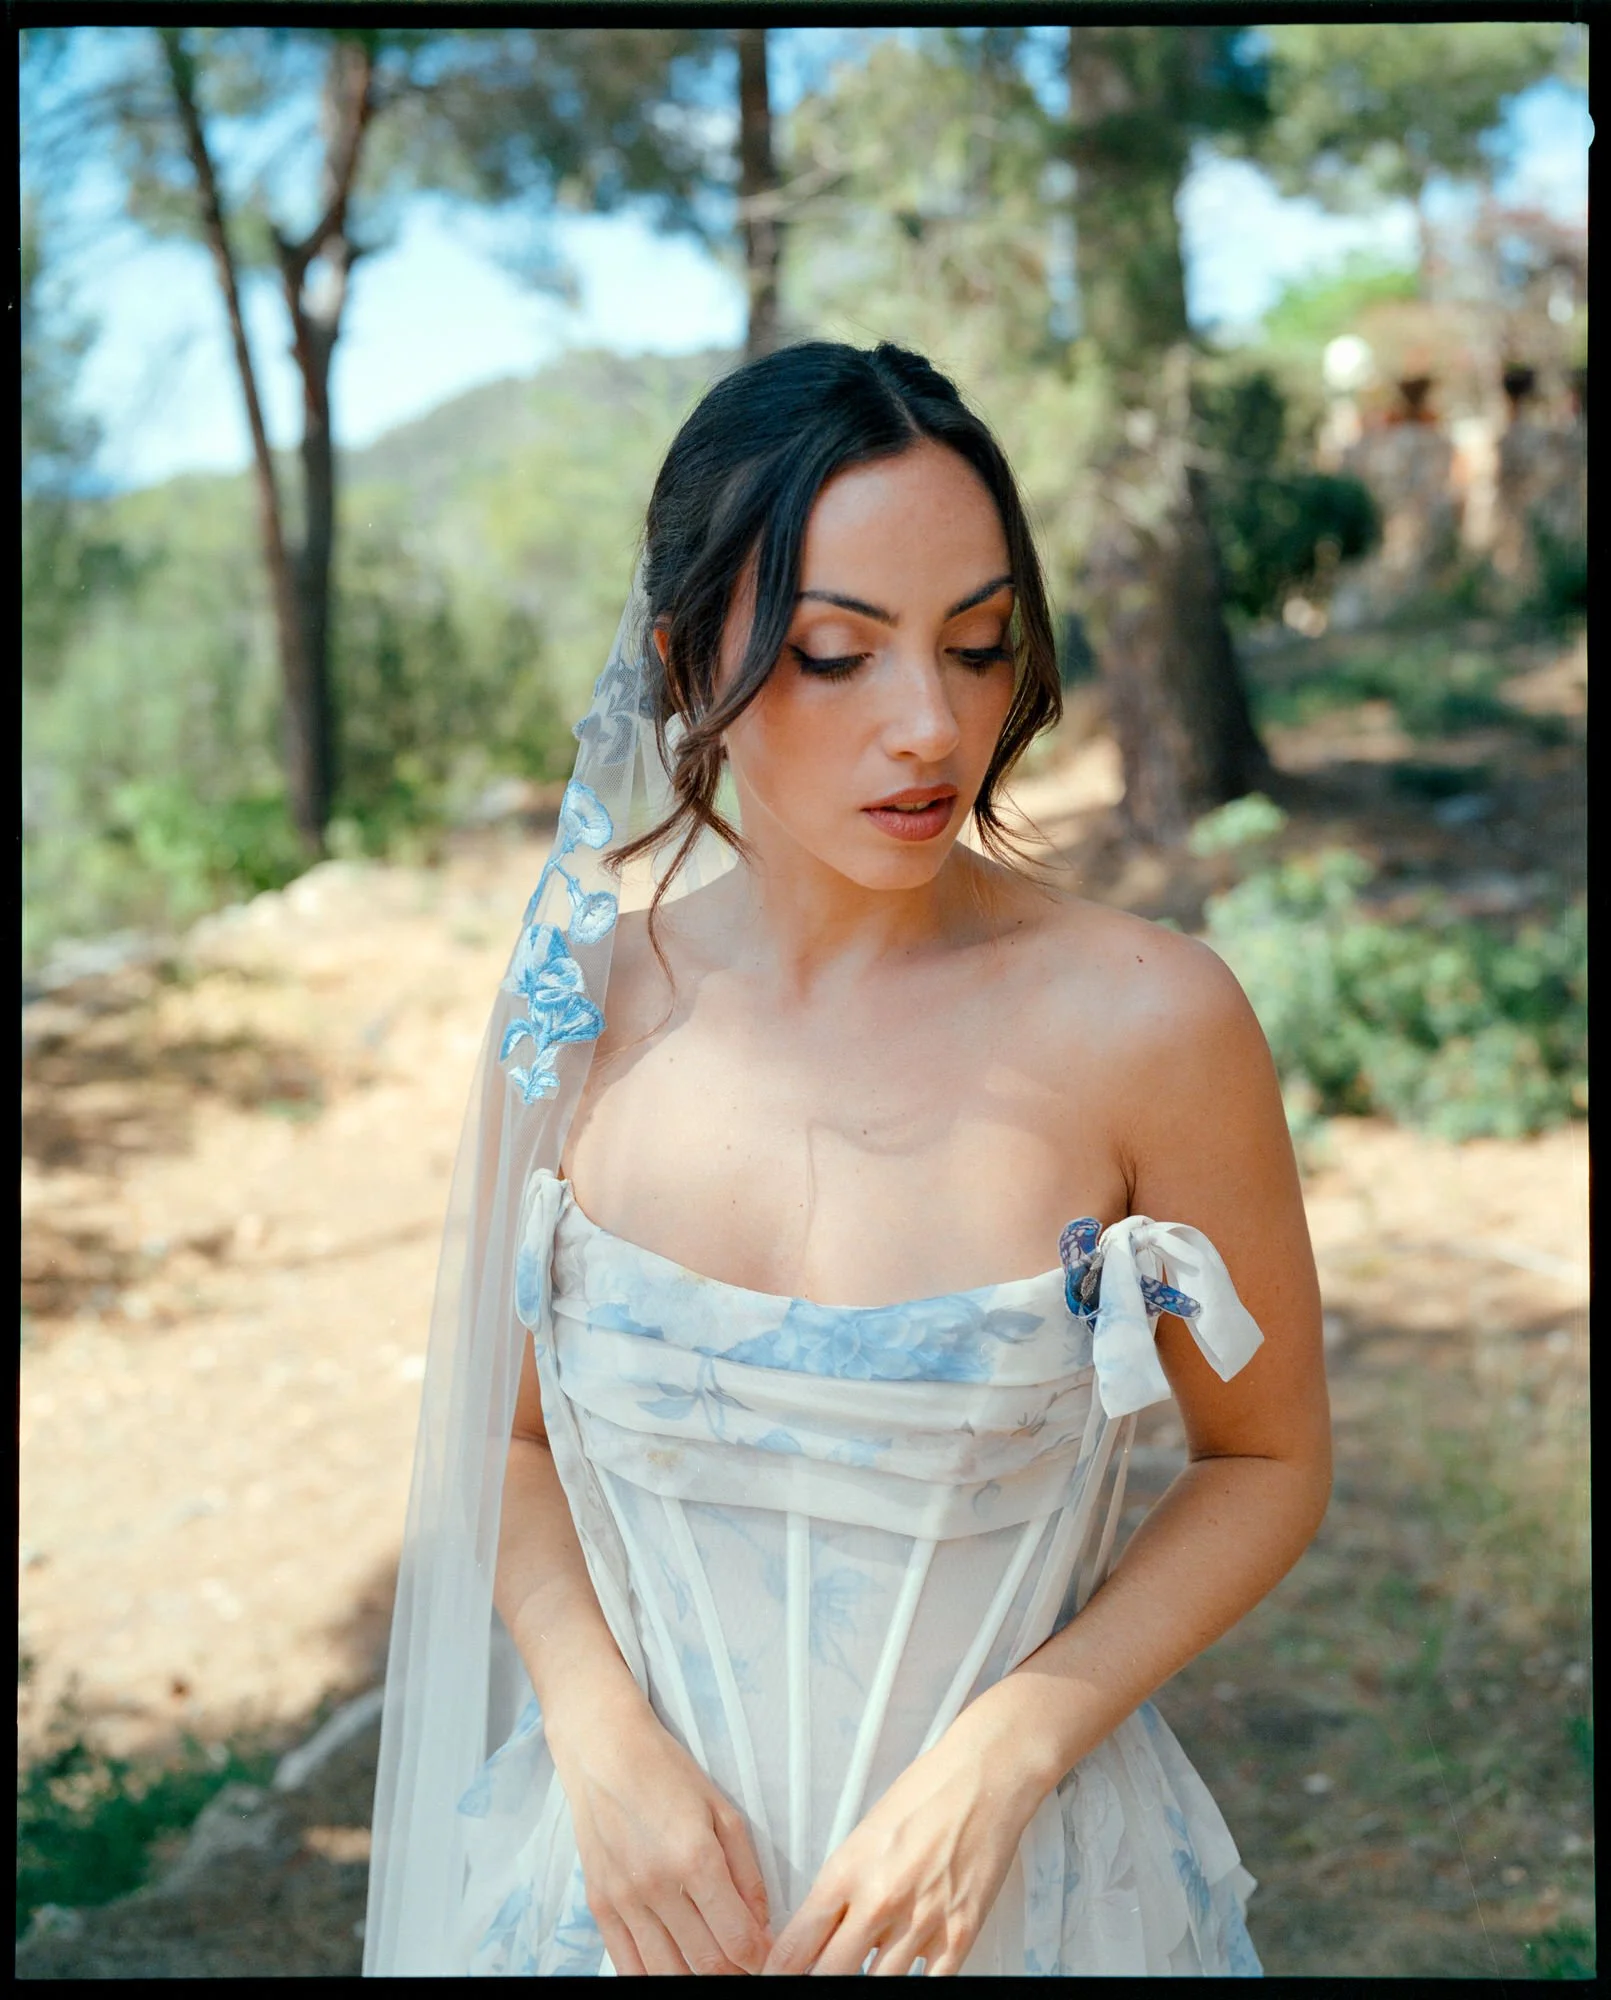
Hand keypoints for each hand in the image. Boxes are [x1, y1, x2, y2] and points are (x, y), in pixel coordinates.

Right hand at [550, 1691, 772, 1975]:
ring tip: (714, 1967)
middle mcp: (657, 1886)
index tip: (767, 1957)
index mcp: (695, 1858)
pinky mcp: (599, 1905)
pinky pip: (627, 1965)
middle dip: (734, 1971)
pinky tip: (674, 1971)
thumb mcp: (722, 1810)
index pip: (737, 1939)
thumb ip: (747, 1872)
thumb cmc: (667, 1773)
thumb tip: (761, 1925)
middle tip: (745, 1964)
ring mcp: (624, 1900)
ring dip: (697, 1979)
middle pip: (706, 1963)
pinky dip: (654, 1977)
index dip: (759, 1958)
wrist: (604, 1752)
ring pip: (668, 1973)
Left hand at [761, 1716, 1041, 1977]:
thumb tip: (828, 1930)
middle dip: (817, 1982)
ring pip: (876, 1985)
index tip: (774, 1977)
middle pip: (831, 1973)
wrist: (983, 1777)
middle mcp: (880, 1901)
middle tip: (814, 1980)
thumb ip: (844, 1885)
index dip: (780, 1969)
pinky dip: (913, 1983)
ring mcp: (921, 1922)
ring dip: (864, 1983)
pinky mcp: (960, 1934)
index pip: (798, 1942)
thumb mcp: (865, 1833)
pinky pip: (927, 1984)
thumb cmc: (926, 1793)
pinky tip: (903, 1975)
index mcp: (848, 1870)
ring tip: (860, 1973)